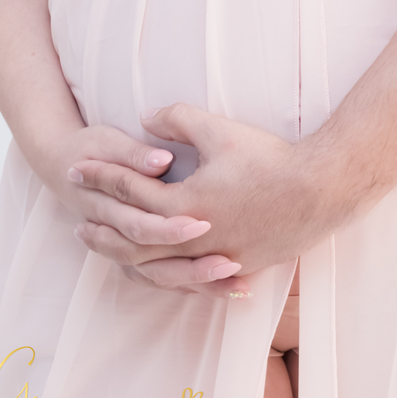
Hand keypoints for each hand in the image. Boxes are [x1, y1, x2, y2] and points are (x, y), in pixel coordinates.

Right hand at [31, 122, 235, 279]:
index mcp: (106, 209)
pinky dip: (193, 285)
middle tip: (230, 262)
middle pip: (154, 262)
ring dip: (199, 283)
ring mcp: (127, 251)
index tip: (204, 224)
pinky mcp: (140, 256)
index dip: (170, 228)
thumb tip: (162, 162)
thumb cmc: (92, 148)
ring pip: (161, 278)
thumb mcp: (109, 142)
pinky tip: (227, 288)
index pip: (139, 226)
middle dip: (193, 266)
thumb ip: (136, 154)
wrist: (65, 165)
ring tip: (238, 286)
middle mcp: (117, 237)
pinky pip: (166, 279)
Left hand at [69, 105, 324, 297]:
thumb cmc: (270, 159)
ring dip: (128, 257)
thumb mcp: (221, 130)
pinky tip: (161, 273)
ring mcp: (213, 259)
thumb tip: (145, 118)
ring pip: (157, 267)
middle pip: (133, 239)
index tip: (76, 167)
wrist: (320, 192)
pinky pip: (188, 279)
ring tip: (110, 251)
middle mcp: (192, 239)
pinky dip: (165, 276)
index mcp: (184, 205)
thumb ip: (178, 120)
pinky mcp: (235, 267)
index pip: (129, 190)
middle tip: (77, 223)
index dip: (101, 175)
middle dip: (103, 228)